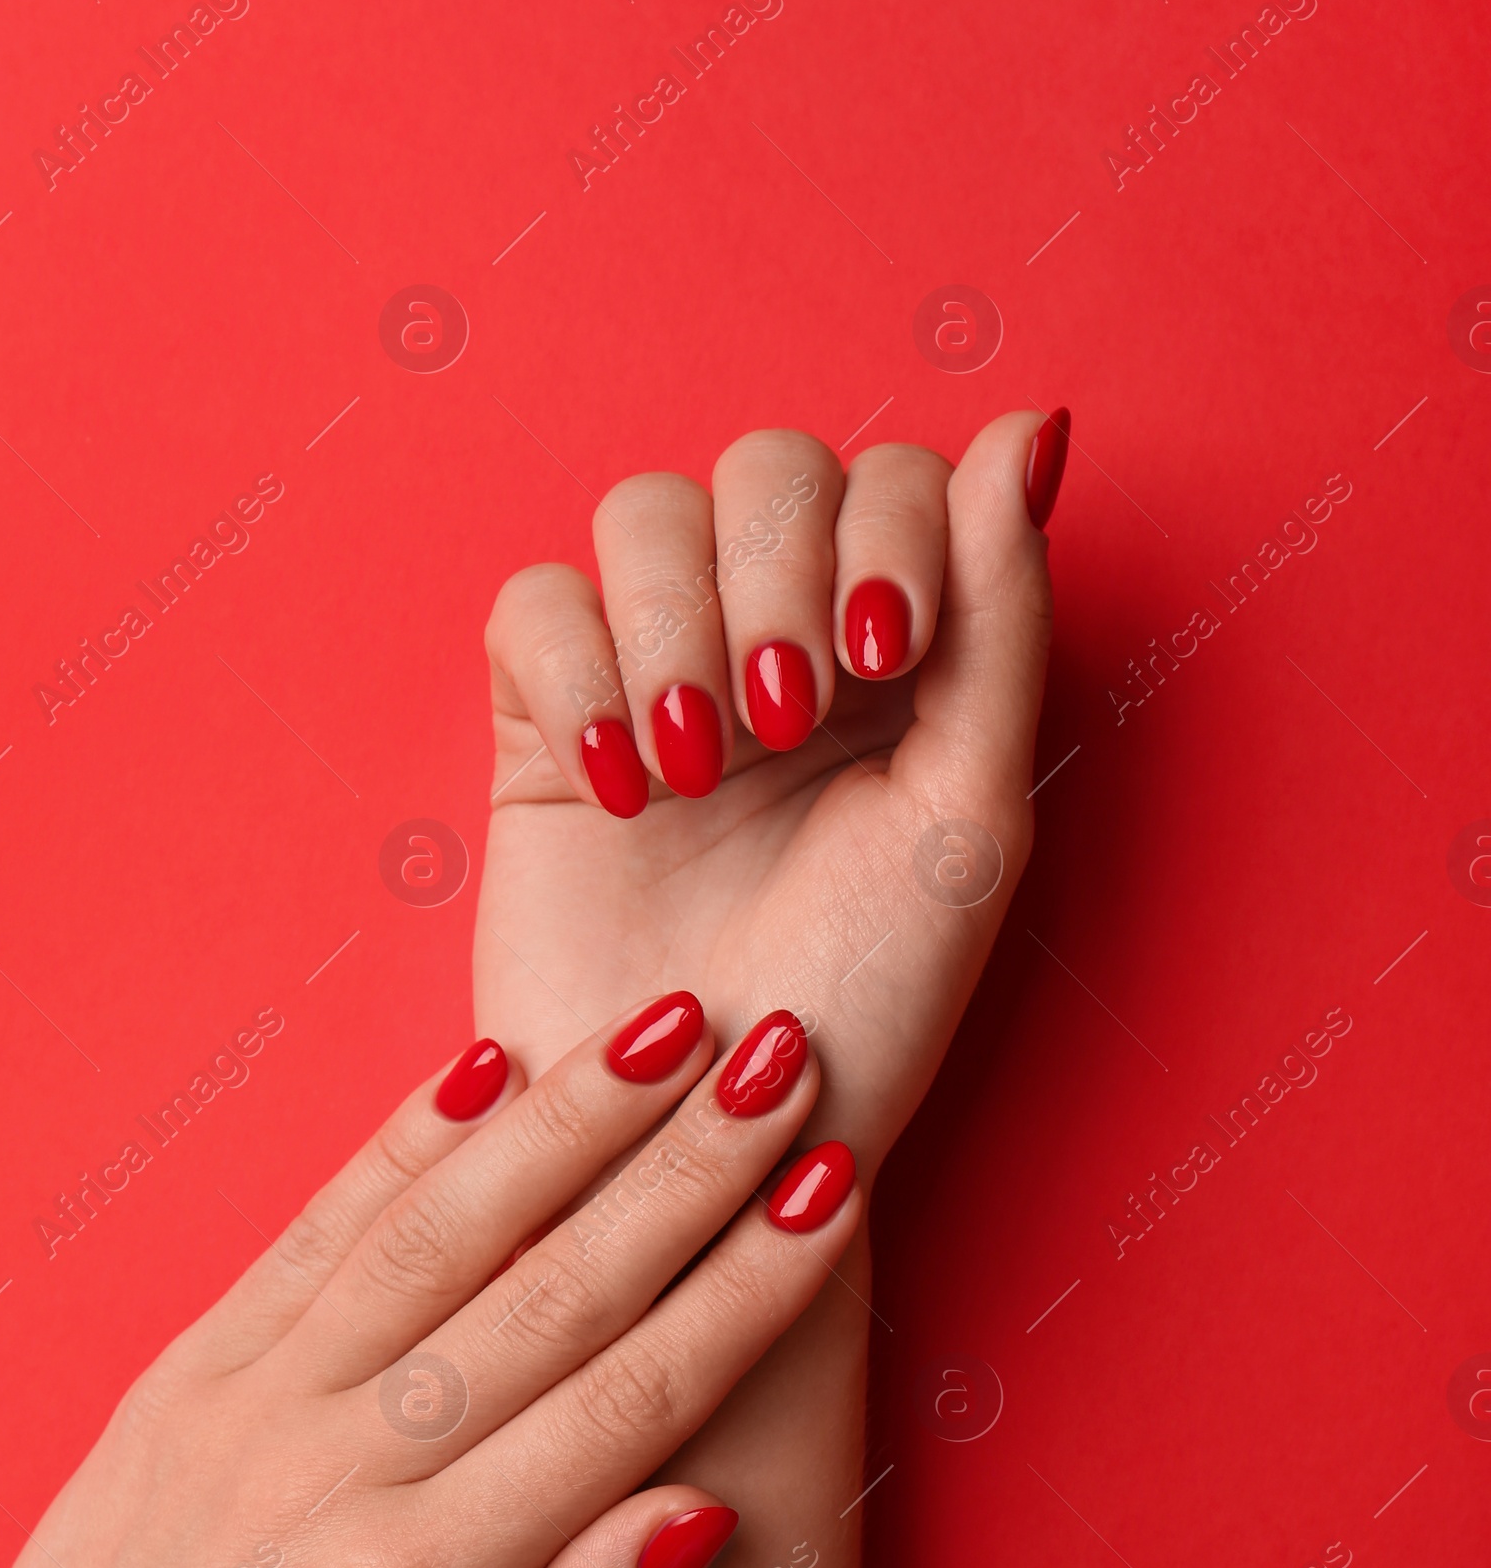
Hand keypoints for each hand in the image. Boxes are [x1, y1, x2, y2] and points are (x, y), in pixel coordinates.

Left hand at [0, 999, 858, 1567]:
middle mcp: (336, 1463)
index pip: (627, 1400)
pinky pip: (315, 1229)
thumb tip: (697, 1515)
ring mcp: (252, 1397)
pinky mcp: (189, 1367)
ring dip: (566, 1118)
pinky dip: (403, 1142)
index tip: (833, 1192)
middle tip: (786, 1058)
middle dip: (687, 1164)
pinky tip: (483, 1069)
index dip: (745, 1289)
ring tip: (667, 1027)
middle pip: (553, 1284)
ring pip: (440, 1228)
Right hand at [477, 410, 1063, 1172]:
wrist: (712, 1143)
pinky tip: (624, 788)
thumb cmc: (863, 1006)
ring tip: (705, 761)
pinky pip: (534, 605)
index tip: (886, 656)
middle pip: (767, 464)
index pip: (894, 476)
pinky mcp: (543, 730)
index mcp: (902, 660)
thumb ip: (1001, 618)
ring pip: (643, 511)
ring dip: (680, 617)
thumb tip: (1033, 424)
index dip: (887, 527)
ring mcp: (654, 679)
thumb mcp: (969, 814)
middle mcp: (779, 646)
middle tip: (790, 716)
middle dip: (781, 571)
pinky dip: (576, 670)